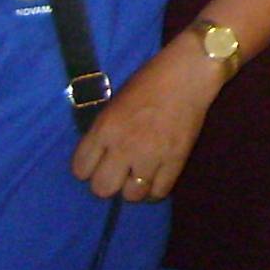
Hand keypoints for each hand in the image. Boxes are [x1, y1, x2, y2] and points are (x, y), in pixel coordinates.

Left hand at [69, 45, 220, 202]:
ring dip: (134, 189)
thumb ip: (104, 132)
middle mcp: (123, 146)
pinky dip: (155, 192)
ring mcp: (150, 156)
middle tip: (119, 173)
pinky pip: (159, 192)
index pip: (80, 169)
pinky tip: (155, 181)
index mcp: (104, 128)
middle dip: (108, 183)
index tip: (98, 163)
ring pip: (131, 196)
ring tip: (140, 177)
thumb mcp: (115, 103)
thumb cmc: (150, 80)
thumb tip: (100, 156)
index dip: (88, 169)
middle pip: (102, 189)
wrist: (188, 72)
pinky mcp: (175, 160)